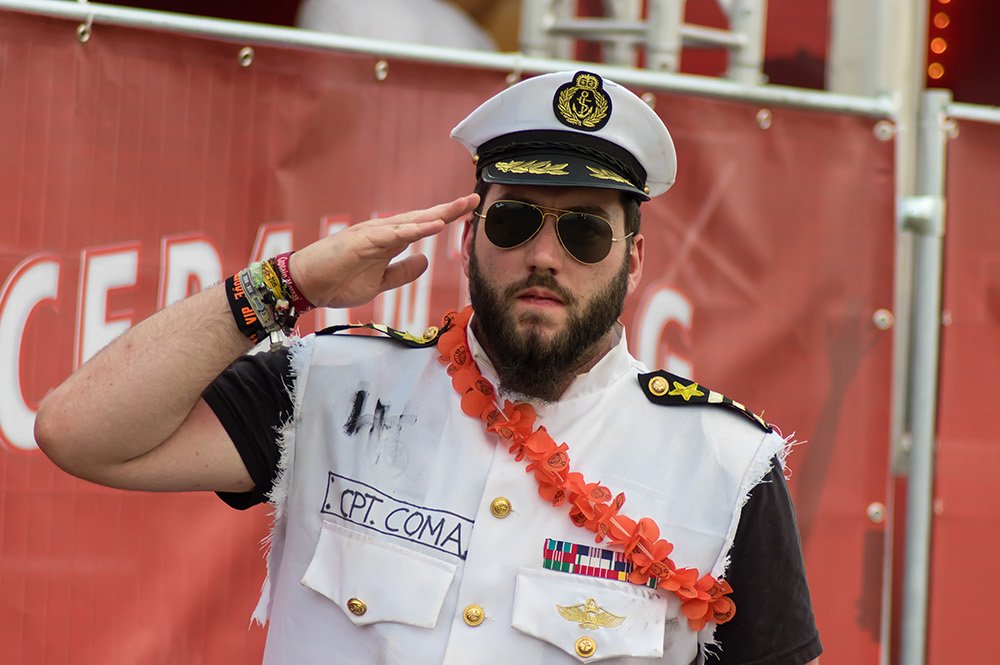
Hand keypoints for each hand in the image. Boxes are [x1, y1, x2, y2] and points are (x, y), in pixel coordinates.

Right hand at [289, 193, 478, 309]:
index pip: (423, 226)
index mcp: (389, 240)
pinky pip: (394, 234)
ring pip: (411, 221)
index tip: (469, 212)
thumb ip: (402, 272)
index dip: (446, 219)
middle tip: (474, 200)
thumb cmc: (339, 280)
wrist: (307, 284)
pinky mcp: (362, 242)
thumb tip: (425, 261)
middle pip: (422, 217)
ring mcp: (373, 234)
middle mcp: (383, 231)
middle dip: (449, 210)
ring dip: (437, 214)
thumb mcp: (380, 283)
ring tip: (461, 207)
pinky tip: (433, 226)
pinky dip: (415, 230)